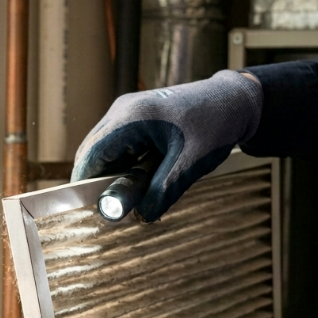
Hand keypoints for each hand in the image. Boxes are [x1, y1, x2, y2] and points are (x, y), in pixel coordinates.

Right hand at [71, 70, 261, 221]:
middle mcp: (123, 110)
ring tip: (132, 192)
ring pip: (103, 149)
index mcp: (132, 117)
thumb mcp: (189, 165)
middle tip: (114, 206)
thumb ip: (162, 192)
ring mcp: (127, 111)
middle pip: (92, 152)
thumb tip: (141, 217)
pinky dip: (122, 164)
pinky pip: (117, 145)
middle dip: (98, 181)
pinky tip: (140, 177)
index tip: (89, 209)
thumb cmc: (214, 126)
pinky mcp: (135, 117)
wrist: (233, 101)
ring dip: (111, 173)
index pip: (91, 154)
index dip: (85, 183)